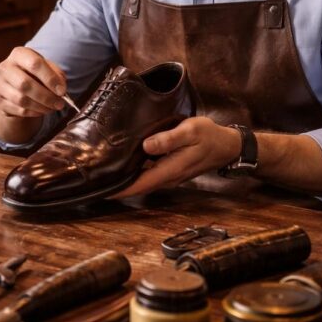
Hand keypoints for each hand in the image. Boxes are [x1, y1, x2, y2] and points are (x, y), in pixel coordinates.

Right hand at [0, 46, 67, 117]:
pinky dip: (34, 112)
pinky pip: (19, 110)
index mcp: (19, 54)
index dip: (50, 78)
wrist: (14, 84)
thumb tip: (60, 89)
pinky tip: (42, 110)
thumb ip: (56, 75)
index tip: (62, 90)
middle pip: (25, 84)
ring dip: (41, 106)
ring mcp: (0, 85)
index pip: (35, 64)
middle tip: (59, 103)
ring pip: (21, 99)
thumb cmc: (34, 73)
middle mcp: (5, 68)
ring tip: (53, 107)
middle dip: (46, 96)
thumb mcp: (47, 68)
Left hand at [110, 117, 240, 197]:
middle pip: (137, 187)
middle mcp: (168, 177)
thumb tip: (146, 146)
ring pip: (142, 182)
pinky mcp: (170, 170)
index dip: (119, 189)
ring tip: (104, 173)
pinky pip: (149, 176)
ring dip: (125, 181)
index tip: (100, 190)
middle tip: (94, 181)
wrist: (227, 145)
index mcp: (170, 169)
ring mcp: (169, 176)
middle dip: (117, 186)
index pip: (139, 185)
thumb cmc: (209, 136)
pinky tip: (124, 164)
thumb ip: (168, 139)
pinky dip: (135, 173)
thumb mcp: (190, 131)